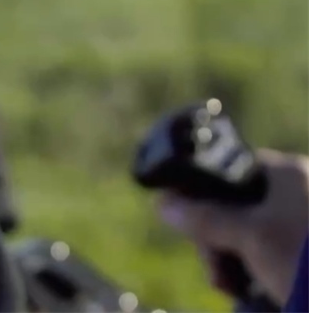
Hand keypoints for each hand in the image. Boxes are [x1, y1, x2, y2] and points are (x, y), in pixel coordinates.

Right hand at [157, 149, 308, 303]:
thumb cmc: (305, 256)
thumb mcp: (248, 237)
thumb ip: (203, 217)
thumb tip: (163, 202)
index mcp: (289, 171)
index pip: (231, 171)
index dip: (205, 198)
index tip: (192, 226)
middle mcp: (301, 188)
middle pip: (238, 206)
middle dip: (218, 241)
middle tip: (216, 272)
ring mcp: (306, 220)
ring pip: (253, 232)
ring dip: (234, 259)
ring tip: (233, 286)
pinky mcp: (308, 248)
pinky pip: (273, 251)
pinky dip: (258, 269)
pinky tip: (254, 287)